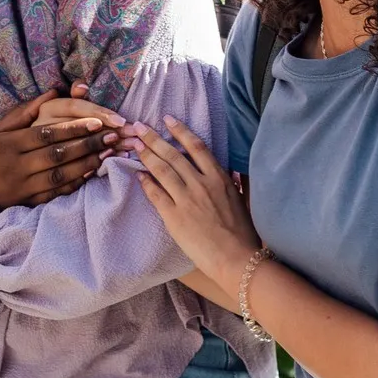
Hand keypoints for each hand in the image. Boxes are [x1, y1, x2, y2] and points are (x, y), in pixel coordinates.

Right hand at [0, 90, 121, 229]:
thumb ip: (22, 113)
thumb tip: (52, 92)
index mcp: (7, 145)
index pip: (46, 134)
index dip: (74, 128)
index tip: (98, 121)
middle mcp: (15, 167)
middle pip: (58, 154)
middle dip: (89, 144)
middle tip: (113, 135)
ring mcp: (21, 189)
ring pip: (61, 175)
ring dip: (88, 164)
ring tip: (109, 153)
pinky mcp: (25, 205)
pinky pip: (56, 194)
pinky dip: (75, 184)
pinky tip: (92, 174)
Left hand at [133, 117, 258, 291]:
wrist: (236, 258)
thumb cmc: (242, 232)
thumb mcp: (240, 199)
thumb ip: (232, 182)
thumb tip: (229, 172)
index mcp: (219, 177)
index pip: (196, 146)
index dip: (180, 131)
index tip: (168, 119)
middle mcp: (201, 183)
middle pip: (173, 155)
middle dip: (154, 138)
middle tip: (139, 127)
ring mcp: (187, 199)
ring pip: (162, 170)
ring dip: (146, 155)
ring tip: (134, 145)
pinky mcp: (175, 216)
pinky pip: (156, 194)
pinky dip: (145, 183)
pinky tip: (138, 175)